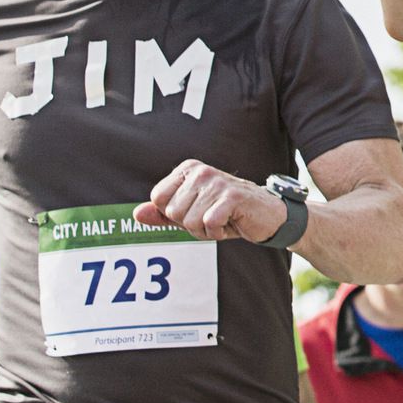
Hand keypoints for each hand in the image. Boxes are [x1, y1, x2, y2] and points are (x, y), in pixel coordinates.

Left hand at [136, 160, 285, 242]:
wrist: (265, 216)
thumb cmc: (226, 214)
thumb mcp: (191, 213)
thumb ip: (163, 213)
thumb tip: (136, 214)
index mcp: (188, 169)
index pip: (157, 199)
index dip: (174, 215)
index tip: (195, 211)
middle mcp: (200, 171)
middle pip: (173, 211)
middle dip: (190, 224)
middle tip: (211, 218)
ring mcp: (216, 182)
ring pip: (190, 220)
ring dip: (205, 230)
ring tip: (222, 220)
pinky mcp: (231, 196)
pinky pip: (208, 224)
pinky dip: (217, 232)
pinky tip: (230, 223)